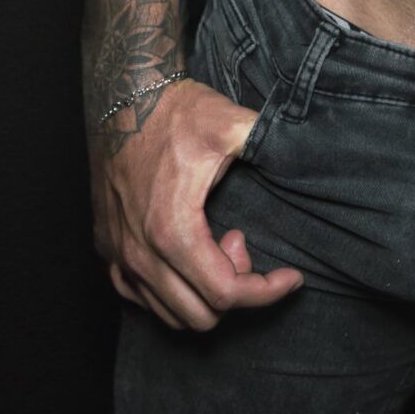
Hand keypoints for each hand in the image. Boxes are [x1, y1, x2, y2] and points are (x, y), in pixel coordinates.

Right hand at [90, 76, 304, 331]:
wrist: (125, 98)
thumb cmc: (177, 112)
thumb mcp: (230, 124)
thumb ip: (269, 144)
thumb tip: (307, 155)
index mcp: (173, 230)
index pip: (225, 293)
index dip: (267, 292)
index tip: (291, 277)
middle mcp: (141, 253)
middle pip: (200, 316)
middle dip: (235, 290)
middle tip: (243, 243)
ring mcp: (119, 255)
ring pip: (170, 314)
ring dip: (202, 292)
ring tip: (216, 246)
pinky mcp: (107, 250)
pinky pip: (140, 298)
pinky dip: (171, 292)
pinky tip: (188, 257)